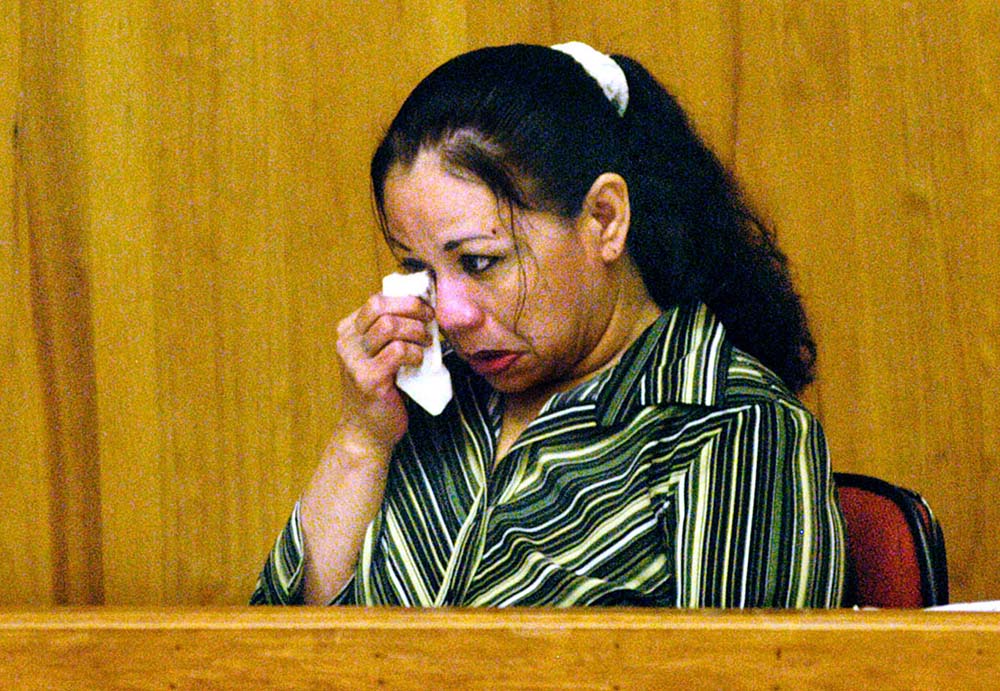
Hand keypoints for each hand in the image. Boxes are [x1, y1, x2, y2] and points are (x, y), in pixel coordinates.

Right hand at [333, 292, 433, 454]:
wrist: (366, 433)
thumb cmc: (380, 391)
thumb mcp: (379, 354)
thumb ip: (390, 332)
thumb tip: (422, 305)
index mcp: (348, 332)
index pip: (377, 300)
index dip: (406, 299)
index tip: (425, 309)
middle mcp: (346, 343)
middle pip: (380, 306)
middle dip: (412, 308)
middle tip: (430, 320)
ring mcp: (354, 361)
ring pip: (390, 325)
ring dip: (415, 331)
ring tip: (424, 344)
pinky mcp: (368, 379)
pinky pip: (397, 351)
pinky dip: (414, 353)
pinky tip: (418, 363)